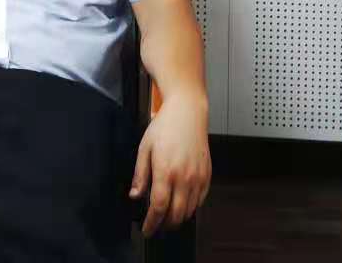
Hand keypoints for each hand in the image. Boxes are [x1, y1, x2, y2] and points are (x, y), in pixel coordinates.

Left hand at [129, 94, 210, 236]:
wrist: (187, 112)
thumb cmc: (165, 126)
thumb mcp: (145, 148)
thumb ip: (140, 175)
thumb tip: (135, 195)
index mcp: (166, 171)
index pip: (158, 207)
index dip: (152, 223)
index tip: (147, 230)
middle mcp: (184, 177)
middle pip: (176, 214)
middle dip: (165, 225)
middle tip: (156, 225)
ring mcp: (198, 177)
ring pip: (189, 210)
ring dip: (178, 218)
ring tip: (168, 216)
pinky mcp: (207, 174)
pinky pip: (201, 200)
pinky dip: (191, 207)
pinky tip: (182, 204)